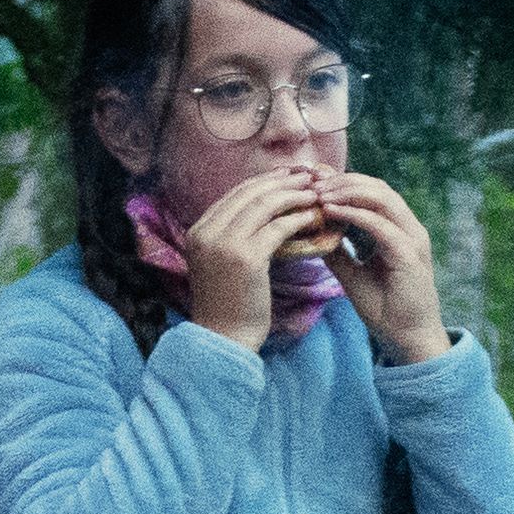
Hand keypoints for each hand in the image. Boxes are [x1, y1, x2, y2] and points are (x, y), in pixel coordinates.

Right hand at [172, 165, 338, 347]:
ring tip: (315, 192)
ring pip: (264, 205)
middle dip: (281, 181)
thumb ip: (231, 236)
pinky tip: (313, 218)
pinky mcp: (247, 258)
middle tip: (307, 175)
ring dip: (293, 195)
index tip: (287, 176)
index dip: (264, 181)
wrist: (223, 338)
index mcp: (198, 231)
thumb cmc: (227, 305)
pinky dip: (298, 219)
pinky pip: (278, 228)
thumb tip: (263, 212)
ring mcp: (224, 244)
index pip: (234, 194)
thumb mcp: (219, 263)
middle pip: (249, 193)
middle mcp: (207, 232)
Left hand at [314, 170, 450, 362]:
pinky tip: (331, 211)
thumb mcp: (353, 274)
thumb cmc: (385, 308)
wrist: (407, 338)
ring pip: (381, 198)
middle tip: (313, 183)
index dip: (344, 182)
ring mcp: (412, 238)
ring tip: (319, 194)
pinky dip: (354, 213)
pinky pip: (380, 224)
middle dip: (343, 181)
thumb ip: (338, 252)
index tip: (314, 183)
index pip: (373, 191)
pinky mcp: (408, 253)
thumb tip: (314, 233)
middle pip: (378, 187)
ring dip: (347, 191)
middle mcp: (409, 228)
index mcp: (399, 229)